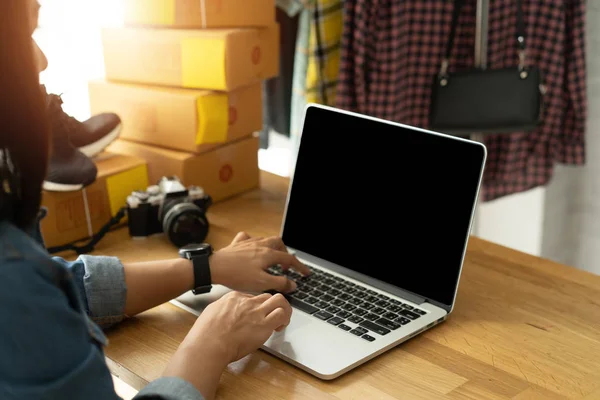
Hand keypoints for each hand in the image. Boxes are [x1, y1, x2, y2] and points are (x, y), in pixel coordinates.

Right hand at [164, 291, 291, 398]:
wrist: (209, 344)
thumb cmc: (206, 334)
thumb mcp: (211, 312)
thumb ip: (223, 310)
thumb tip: (226, 313)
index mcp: (234, 297)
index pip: (252, 297)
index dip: (256, 307)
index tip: (255, 316)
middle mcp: (247, 302)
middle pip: (267, 296)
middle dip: (272, 305)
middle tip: (272, 315)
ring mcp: (257, 312)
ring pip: (279, 300)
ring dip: (283, 309)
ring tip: (282, 319)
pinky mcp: (264, 325)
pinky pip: (281, 314)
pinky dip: (285, 319)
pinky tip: (279, 328)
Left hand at [210, 232, 310, 292]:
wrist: (214, 267)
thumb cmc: (237, 275)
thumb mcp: (262, 283)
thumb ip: (280, 283)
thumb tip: (293, 284)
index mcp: (268, 254)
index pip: (289, 259)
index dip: (300, 267)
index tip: (306, 274)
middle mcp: (260, 245)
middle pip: (279, 244)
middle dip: (285, 253)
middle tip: (286, 266)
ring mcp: (248, 243)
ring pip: (266, 239)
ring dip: (272, 248)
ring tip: (272, 259)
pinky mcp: (237, 244)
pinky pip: (248, 238)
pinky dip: (253, 242)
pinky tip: (252, 248)